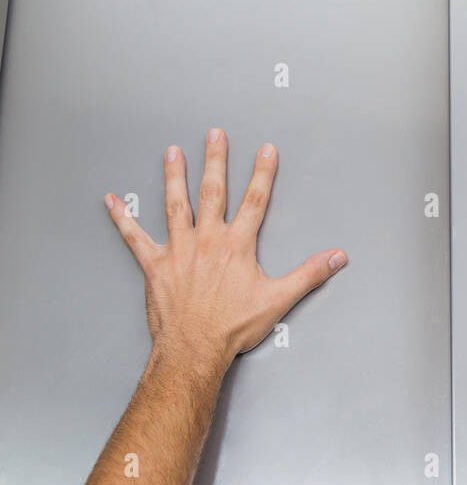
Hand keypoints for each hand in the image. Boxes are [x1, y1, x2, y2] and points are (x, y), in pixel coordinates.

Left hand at [105, 129, 346, 372]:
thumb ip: (309, 274)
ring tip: (172, 152)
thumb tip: (336, 258)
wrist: (194, 351)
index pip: (255, 200)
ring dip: (174, 176)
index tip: (266, 150)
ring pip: (176, 204)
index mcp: (236, 246)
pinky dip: (122, 219)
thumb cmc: (232, 328)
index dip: (263, 173)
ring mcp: (179, 250)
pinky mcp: (155, 265)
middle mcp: (207, 240)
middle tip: (214, 134)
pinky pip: (134, 238)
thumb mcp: (278, 300)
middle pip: (213, 191)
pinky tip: (112, 201)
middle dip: (215, 160)